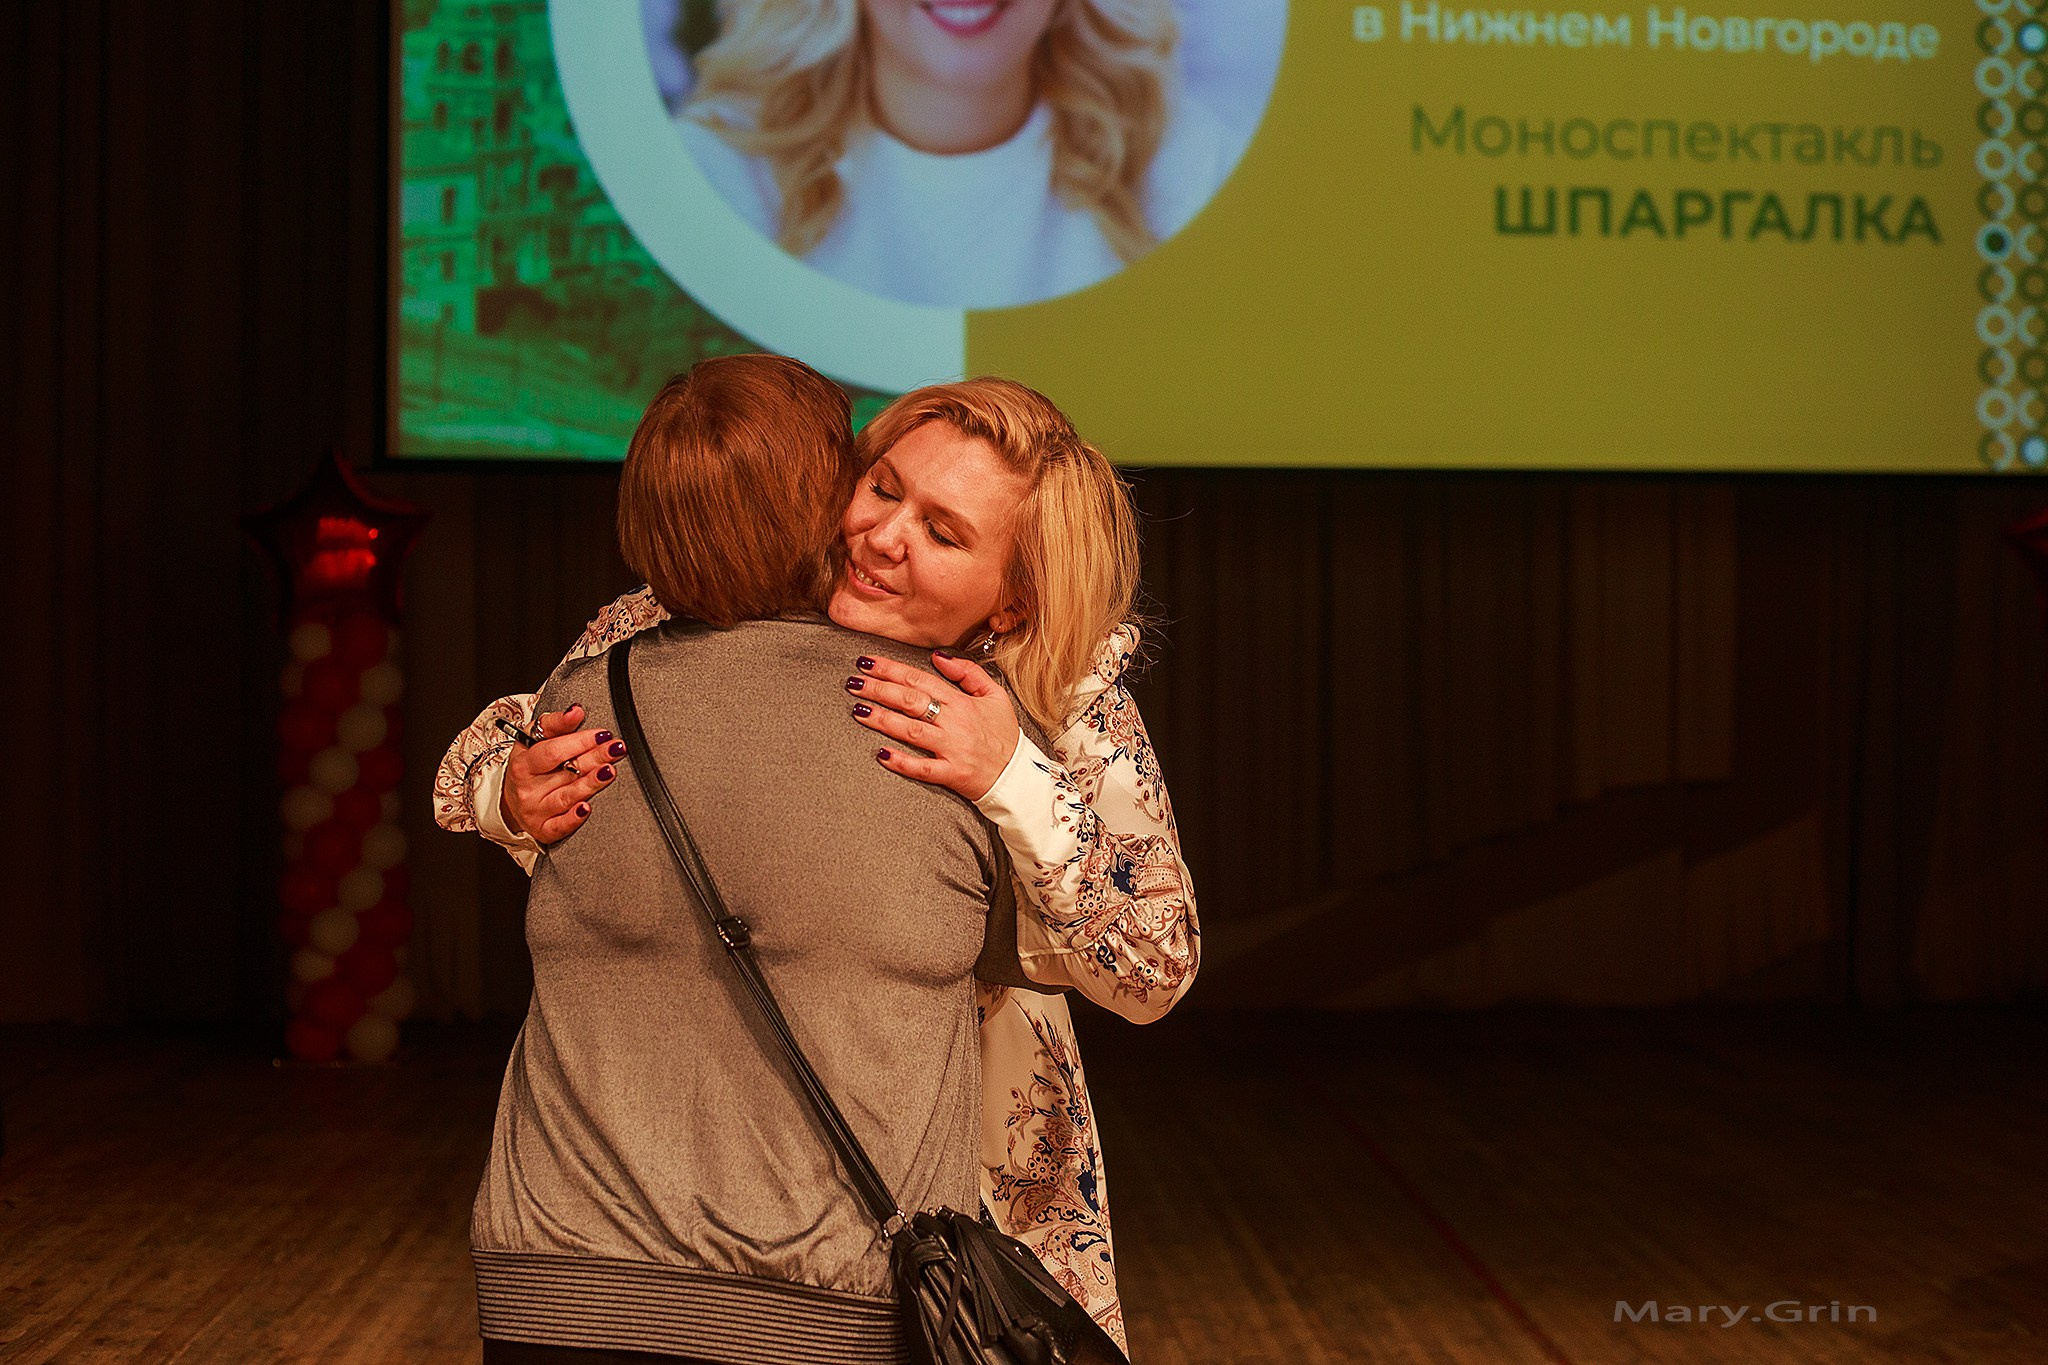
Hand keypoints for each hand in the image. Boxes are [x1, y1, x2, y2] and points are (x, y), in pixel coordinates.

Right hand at [500, 703, 627, 842]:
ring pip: (567, 796)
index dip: (579, 741)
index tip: (602, 733)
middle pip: (566, 771)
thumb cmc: (530, 766)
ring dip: (590, 783)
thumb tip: (576, 711)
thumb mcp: (533, 740)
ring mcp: (535, 810)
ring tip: (609, 771)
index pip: (553, 750)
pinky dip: (573, 819)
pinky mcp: (543, 830)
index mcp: (524, 762)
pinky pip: (559, 826)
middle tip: (617, 748)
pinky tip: (586, 808)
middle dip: (595, 758)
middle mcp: (527, 788)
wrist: (511, 802)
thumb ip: (555, 724)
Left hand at [845, 652, 1018, 801]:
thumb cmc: (1003, 734)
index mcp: (962, 701)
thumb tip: (939, 656)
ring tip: (858, 709)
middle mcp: (954, 722)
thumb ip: (968, 672)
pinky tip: (881, 754)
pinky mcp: (951, 773)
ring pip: (911, 730)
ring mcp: (951, 748)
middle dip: (878, 689)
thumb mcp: (995, 695)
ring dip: (882, 719)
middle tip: (853, 682)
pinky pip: (922, 768)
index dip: (891, 669)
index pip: (920, 679)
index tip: (867, 662)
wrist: (1017, 774)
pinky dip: (901, 761)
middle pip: (910, 701)